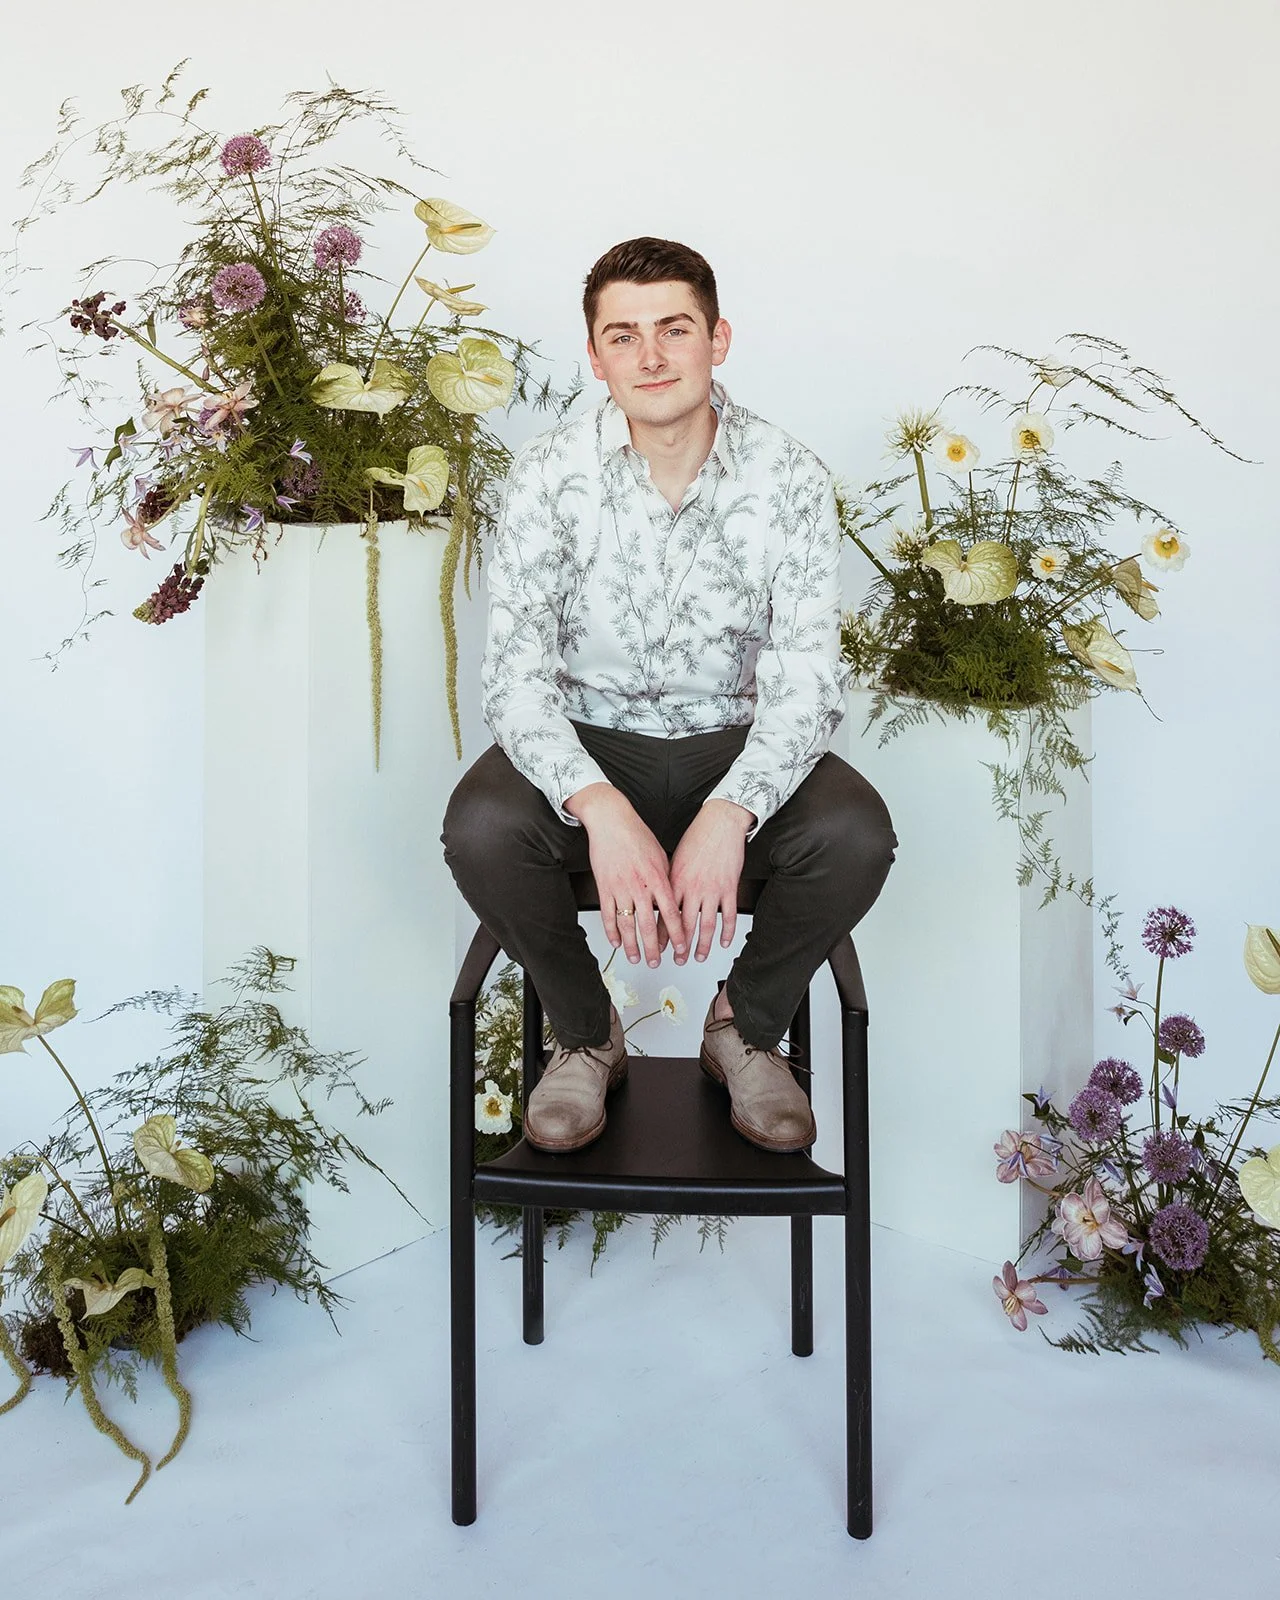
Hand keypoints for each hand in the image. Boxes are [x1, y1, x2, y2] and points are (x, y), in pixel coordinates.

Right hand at [564, 783, 686, 966]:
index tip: (681, 947)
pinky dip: (611, 931)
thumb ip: (667, 878)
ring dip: (632, 945)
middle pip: (649, 925)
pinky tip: (616, 942)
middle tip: (657, 962)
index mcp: (657, 878)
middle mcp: (640, 886)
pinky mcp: (604, 887)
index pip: (671, 913)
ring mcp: (620, 888)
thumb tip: (673, 896)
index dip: (677, 934)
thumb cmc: (636, 834)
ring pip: (627, 925)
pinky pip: (608, 915)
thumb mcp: (661, 855)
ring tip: (636, 957)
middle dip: (654, 948)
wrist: (611, 821)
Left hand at [669, 799, 754, 962]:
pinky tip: (725, 942)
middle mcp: (692, 888)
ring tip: (698, 957)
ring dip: (702, 945)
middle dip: (679, 947)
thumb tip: (659, 898)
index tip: (656, 948)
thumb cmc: (697, 836)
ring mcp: (712, 889)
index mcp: (675, 881)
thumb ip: (668, 881)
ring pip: (706, 925)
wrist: (720, 822)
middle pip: (684, 925)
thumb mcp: (674, 858)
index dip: (660, 934)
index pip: (664, 915)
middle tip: (676, 960)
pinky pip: (728, 915)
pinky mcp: (729, 888)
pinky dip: (727, 931)